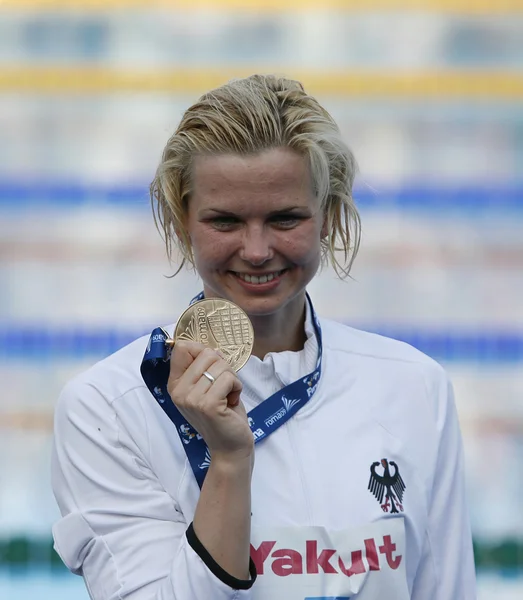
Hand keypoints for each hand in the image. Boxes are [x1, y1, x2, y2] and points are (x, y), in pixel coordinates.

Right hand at [167, 341, 253, 461]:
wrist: (230, 447)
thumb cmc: (223, 414)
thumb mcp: (208, 387)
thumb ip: (205, 367)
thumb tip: (212, 349)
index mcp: (175, 384)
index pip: (182, 348)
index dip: (203, 351)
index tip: (212, 368)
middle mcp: (178, 391)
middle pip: (206, 353)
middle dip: (223, 367)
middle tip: (223, 388)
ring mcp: (191, 399)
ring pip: (220, 365)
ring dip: (232, 379)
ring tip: (227, 396)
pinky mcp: (207, 405)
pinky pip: (228, 378)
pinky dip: (237, 387)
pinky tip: (231, 402)